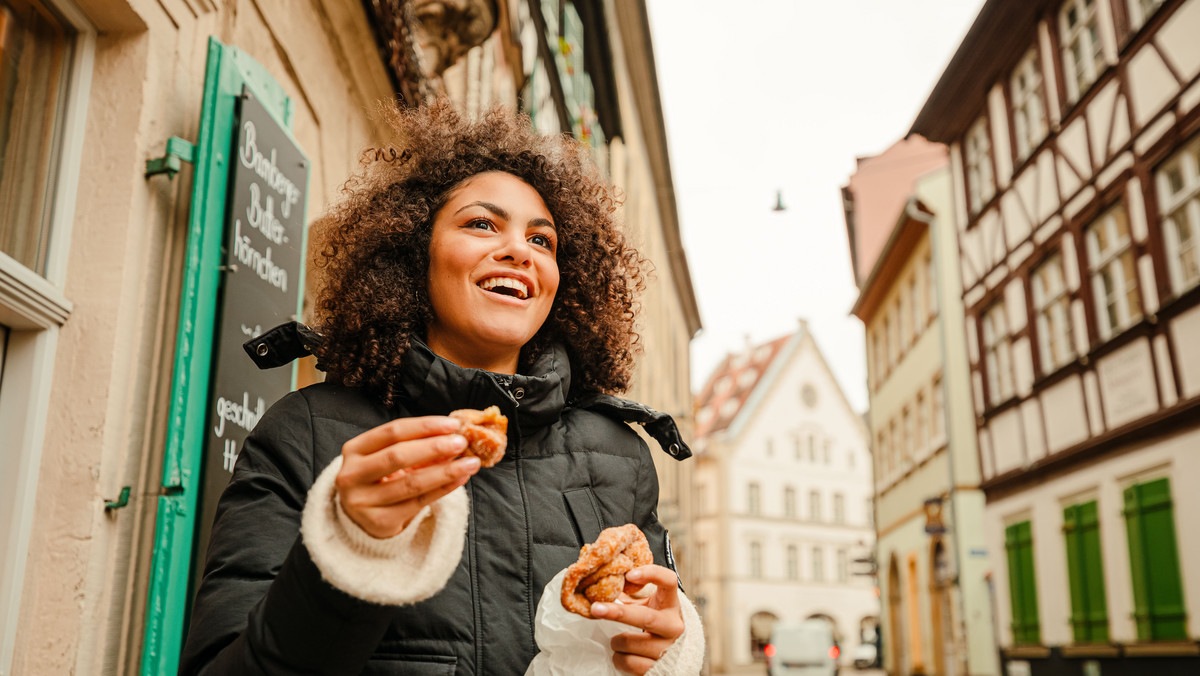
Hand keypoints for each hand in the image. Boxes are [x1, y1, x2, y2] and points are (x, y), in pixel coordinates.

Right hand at [335, 416, 479, 538]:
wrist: (359, 517)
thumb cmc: (378, 478)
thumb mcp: (386, 457)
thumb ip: (413, 445)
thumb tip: (452, 434)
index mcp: (354, 449)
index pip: (392, 431)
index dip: (424, 426)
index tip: (452, 424)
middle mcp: (352, 474)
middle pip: (398, 456)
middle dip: (434, 447)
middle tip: (461, 443)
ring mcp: (362, 501)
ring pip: (411, 483)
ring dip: (446, 471)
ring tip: (470, 463)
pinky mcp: (379, 522)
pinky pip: (418, 503)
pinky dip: (443, 489)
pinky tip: (460, 479)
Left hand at [590, 565, 684, 674]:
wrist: (672, 656)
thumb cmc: (653, 625)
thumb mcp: (647, 606)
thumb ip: (629, 595)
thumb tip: (600, 582)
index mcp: (670, 604)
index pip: (669, 581)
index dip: (651, 574)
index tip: (629, 574)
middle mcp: (673, 626)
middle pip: (645, 617)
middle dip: (617, 613)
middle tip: (595, 608)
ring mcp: (668, 648)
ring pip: (630, 642)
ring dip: (616, 641)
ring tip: (619, 640)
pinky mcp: (659, 667)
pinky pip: (629, 662)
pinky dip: (619, 658)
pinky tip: (623, 654)